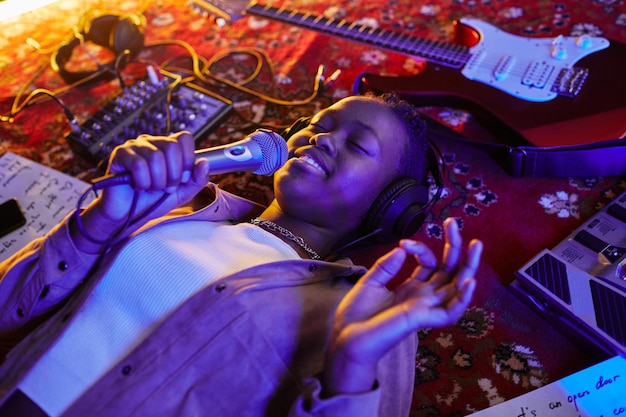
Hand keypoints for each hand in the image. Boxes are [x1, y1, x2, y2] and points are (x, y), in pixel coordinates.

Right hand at [73, 132, 209, 250]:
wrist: (129, 215)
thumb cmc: (153, 201)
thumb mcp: (182, 192)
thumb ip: (197, 179)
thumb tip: (204, 162)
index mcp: (168, 147)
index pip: (184, 138)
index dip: (187, 160)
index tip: (182, 178)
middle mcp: (152, 142)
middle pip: (172, 147)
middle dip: (173, 174)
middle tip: (166, 188)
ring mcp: (135, 146)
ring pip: (155, 157)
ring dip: (157, 181)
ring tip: (151, 189)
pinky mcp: (120, 155)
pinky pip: (138, 165)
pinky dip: (143, 182)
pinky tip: (139, 187)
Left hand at [323, 218, 482, 395]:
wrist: (346, 339)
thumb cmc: (356, 315)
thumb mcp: (369, 283)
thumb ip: (386, 266)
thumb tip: (402, 247)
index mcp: (411, 288)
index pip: (429, 263)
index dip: (421, 248)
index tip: (403, 243)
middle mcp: (423, 297)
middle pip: (448, 271)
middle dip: (454, 247)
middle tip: (453, 223)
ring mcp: (426, 308)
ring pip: (457, 287)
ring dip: (469, 266)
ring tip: (476, 244)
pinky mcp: (424, 320)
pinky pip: (451, 312)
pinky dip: (463, 297)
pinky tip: (469, 280)